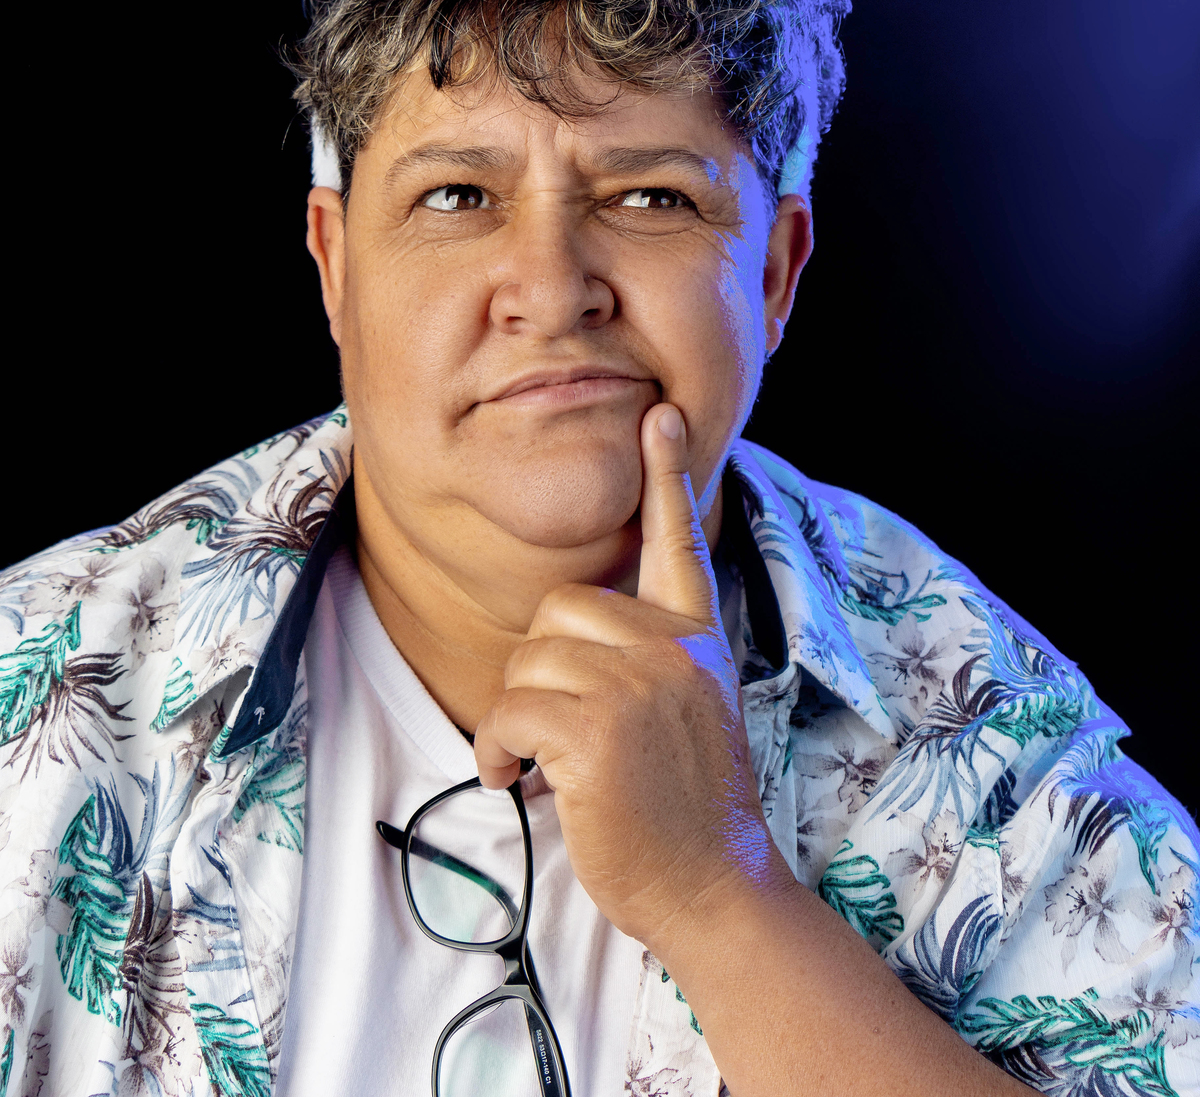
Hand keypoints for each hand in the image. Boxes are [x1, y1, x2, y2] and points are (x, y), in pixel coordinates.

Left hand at [473, 404, 783, 956]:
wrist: (712, 888)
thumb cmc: (684, 806)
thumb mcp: (688, 707)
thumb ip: (650, 656)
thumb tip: (569, 632)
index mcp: (696, 637)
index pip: (680, 539)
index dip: (668, 474)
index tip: (662, 414)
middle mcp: (672, 649)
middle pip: (560, 608)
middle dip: (540, 670)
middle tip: (557, 729)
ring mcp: (638, 687)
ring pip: (528, 659)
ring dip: (515, 716)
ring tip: (539, 763)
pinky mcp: (596, 732)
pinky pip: (510, 709)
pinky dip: (497, 747)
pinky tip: (517, 778)